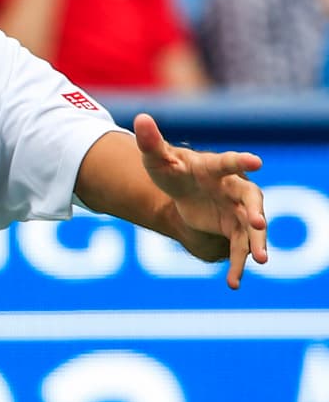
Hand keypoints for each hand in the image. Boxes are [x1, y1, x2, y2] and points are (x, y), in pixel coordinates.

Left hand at [134, 113, 267, 288]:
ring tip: (260, 260)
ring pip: (251, 228)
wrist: (182, 190)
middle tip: (259, 222)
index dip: (242, 162)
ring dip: (257, 243)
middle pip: (250, 199)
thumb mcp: (157, 159)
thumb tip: (140, 118)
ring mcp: (238, 211)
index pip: (230, 162)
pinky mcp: (234, 230)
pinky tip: (234, 283)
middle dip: (256, 210)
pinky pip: (240, 249)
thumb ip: (151, 141)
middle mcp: (234, 189)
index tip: (256, 161)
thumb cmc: (173, 170)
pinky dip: (238, 266)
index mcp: (216, 168)